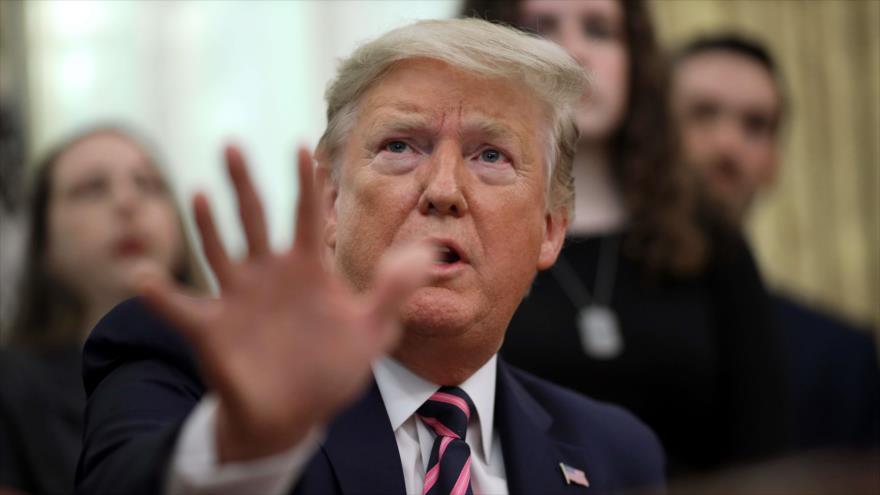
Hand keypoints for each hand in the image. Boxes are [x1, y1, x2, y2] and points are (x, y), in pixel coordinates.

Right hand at [141, 145, 433, 461]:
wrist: (292, 416)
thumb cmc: (330, 371)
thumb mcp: (370, 332)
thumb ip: (394, 292)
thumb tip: (426, 253)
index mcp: (307, 270)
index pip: (304, 216)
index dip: (304, 183)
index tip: (302, 146)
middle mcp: (268, 274)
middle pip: (254, 218)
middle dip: (244, 183)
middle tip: (232, 145)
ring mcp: (237, 298)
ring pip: (218, 248)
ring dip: (206, 221)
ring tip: (199, 191)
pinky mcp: (212, 328)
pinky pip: (179, 307)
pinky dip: (158, 293)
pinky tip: (140, 275)